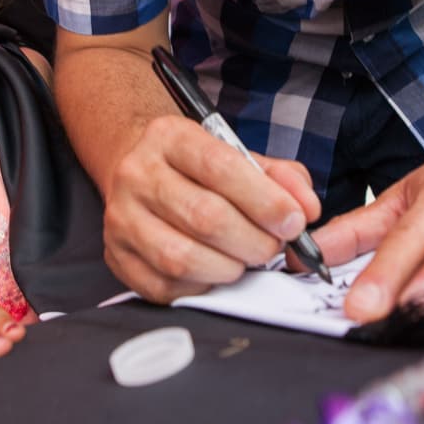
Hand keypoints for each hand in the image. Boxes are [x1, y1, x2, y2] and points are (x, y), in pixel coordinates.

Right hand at [101, 115, 320, 302]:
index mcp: (169, 137)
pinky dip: (201, 287)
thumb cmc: (195, 167)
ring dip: (230, 268)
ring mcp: (121, 217)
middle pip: (205, 218)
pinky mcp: (116, 255)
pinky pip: (165, 286)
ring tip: (245, 260)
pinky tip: (214, 271)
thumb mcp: (237, 153)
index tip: (294, 222)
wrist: (135, 168)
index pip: (221, 168)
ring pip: (183, 258)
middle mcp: (137, 173)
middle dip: (254, 241)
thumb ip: (280, 177)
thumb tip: (307, 208)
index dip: (265, 201)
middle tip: (273, 247)